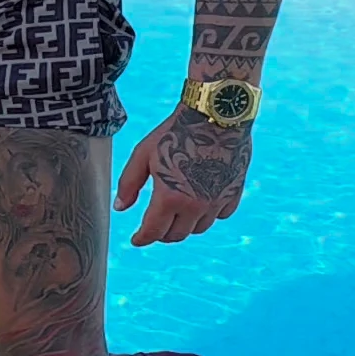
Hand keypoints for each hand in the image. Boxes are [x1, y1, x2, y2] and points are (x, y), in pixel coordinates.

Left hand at [115, 105, 252, 245]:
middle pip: (176, 235)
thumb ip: (129, 184)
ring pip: (198, 228)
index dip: (141, 239)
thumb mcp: (143, 155)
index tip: (136, 240)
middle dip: (161, 234)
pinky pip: (220, 215)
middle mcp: (195, 205)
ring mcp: (217, 201)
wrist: (215, 115)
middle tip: (154, 226)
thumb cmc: (175, 132)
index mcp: (169, 198)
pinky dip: (208, 215)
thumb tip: (120, 208)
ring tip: (175, 215)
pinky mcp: (234, 192)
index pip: (153, 232)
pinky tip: (200, 204)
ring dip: (184, 226)